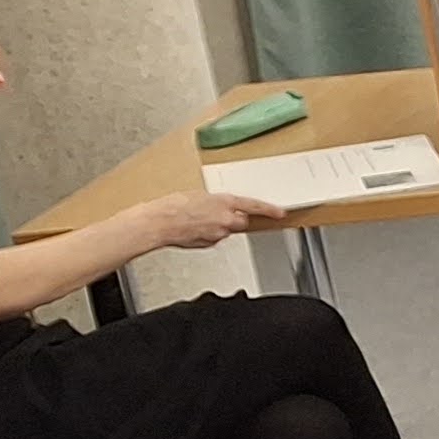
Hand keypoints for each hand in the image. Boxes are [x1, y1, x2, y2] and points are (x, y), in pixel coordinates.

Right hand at [126, 190, 274, 251]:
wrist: (158, 222)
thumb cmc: (172, 206)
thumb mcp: (198, 195)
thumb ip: (216, 203)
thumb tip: (221, 208)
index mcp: (224, 203)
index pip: (254, 206)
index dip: (269, 209)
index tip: (281, 212)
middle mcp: (225, 219)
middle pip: (241, 221)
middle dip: (234, 218)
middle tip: (216, 214)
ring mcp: (218, 233)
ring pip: (226, 230)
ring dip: (218, 226)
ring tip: (198, 220)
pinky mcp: (208, 243)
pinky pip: (214, 238)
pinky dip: (207, 234)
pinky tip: (193, 228)